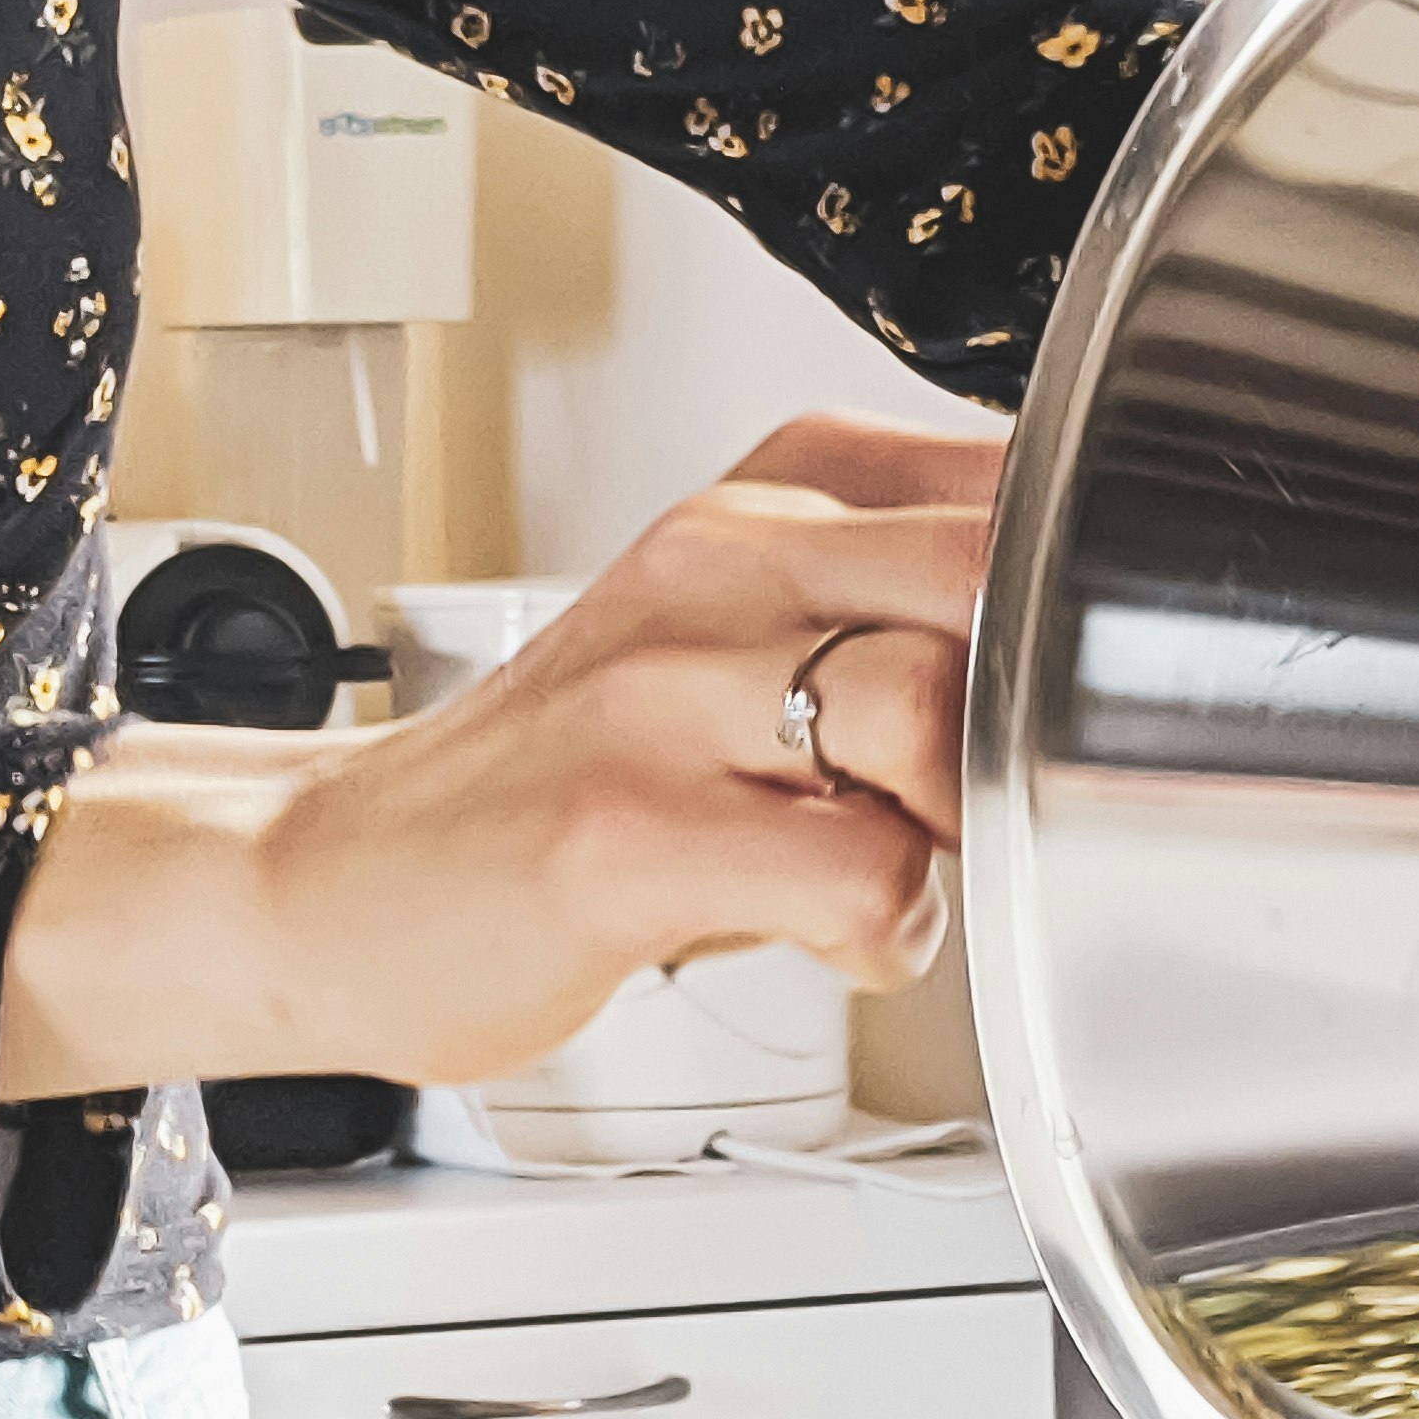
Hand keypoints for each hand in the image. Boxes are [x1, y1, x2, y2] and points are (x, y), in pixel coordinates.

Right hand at [0, 409, 1006, 1100]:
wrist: (327, 875)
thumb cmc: (554, 780)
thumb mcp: (723, 637)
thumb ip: (889, 615)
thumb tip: (1087, 647)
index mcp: (766, 500)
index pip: (1013, 480)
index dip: (1092, 597)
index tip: (1082, 682)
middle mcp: (714, 567)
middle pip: (999, 578)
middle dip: (1043, 709)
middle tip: (996, 794)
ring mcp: (663, 699)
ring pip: (933, 715)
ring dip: (962, 827)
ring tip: (900, 867)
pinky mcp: (625, 835)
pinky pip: (860, 877)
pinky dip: (891, 934)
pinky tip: (832, 938)